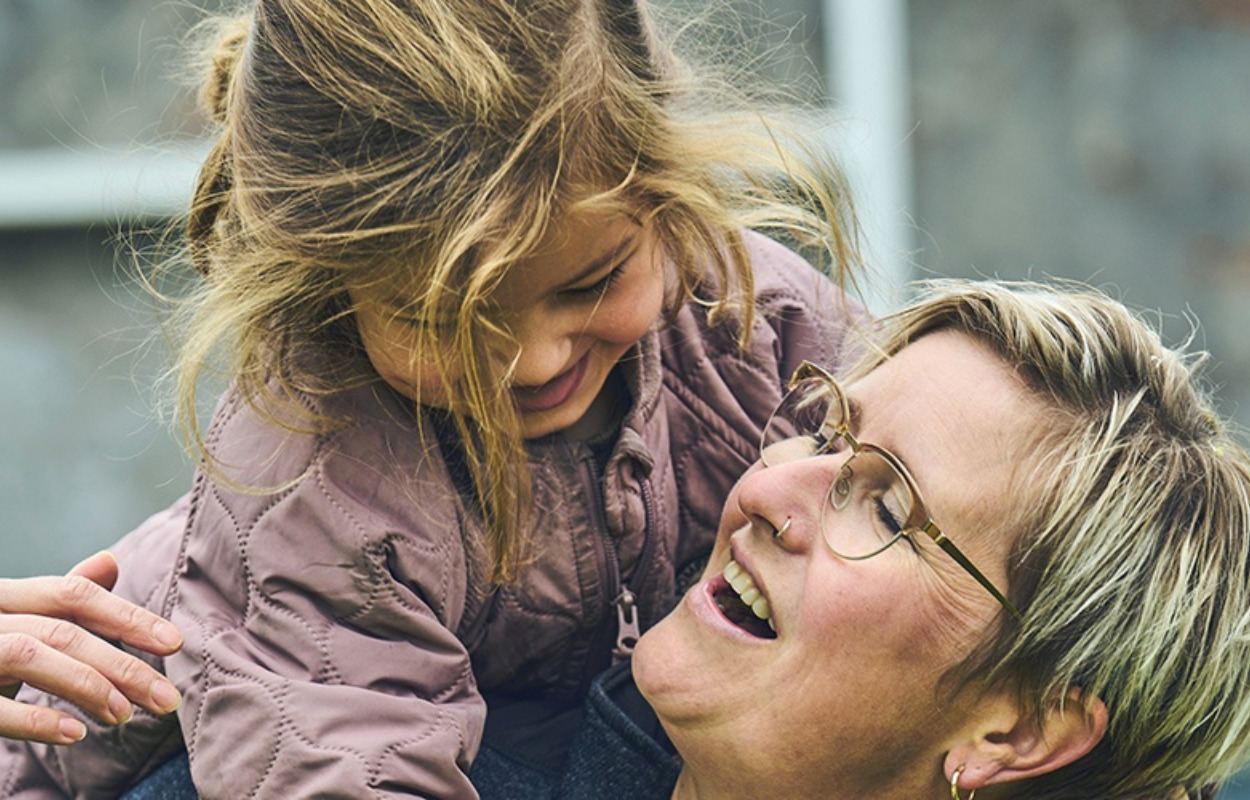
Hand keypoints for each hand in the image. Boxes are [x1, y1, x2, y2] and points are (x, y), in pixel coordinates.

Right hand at [0, 551, 183, 743]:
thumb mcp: (12, 621)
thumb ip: (57, 601)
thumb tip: (109, 561)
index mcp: (2, 596)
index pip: (73, 595)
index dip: (127, 615)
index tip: (175, 642)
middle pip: (64, 630)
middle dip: (124, 664)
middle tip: (166, 699)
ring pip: (32, 655)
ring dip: (87, 686)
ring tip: (126, 715)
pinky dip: (34, 718)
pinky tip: (75, 733)